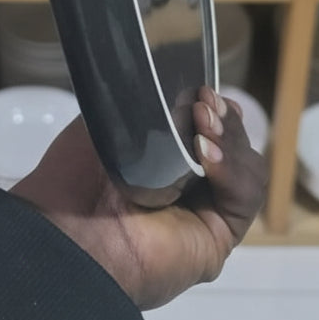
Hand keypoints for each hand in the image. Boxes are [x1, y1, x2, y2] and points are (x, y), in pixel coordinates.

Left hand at [11, 87, 267, 310]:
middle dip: (223, 119)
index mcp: (162, 162)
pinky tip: (207, 154)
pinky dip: (233, 170)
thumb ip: (147, 103)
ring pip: (246, 167)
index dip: (213, 108)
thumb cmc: (79, 172)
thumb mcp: (112, 120)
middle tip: (203, 102)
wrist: (72, 227)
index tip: (201, 88)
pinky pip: (245, 197)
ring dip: (230, 139)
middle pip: (233, 144)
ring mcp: (206, 213)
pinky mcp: (219, 237)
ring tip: (204, 123)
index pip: (208, 129)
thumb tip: (180, 83)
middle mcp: (187, 188)